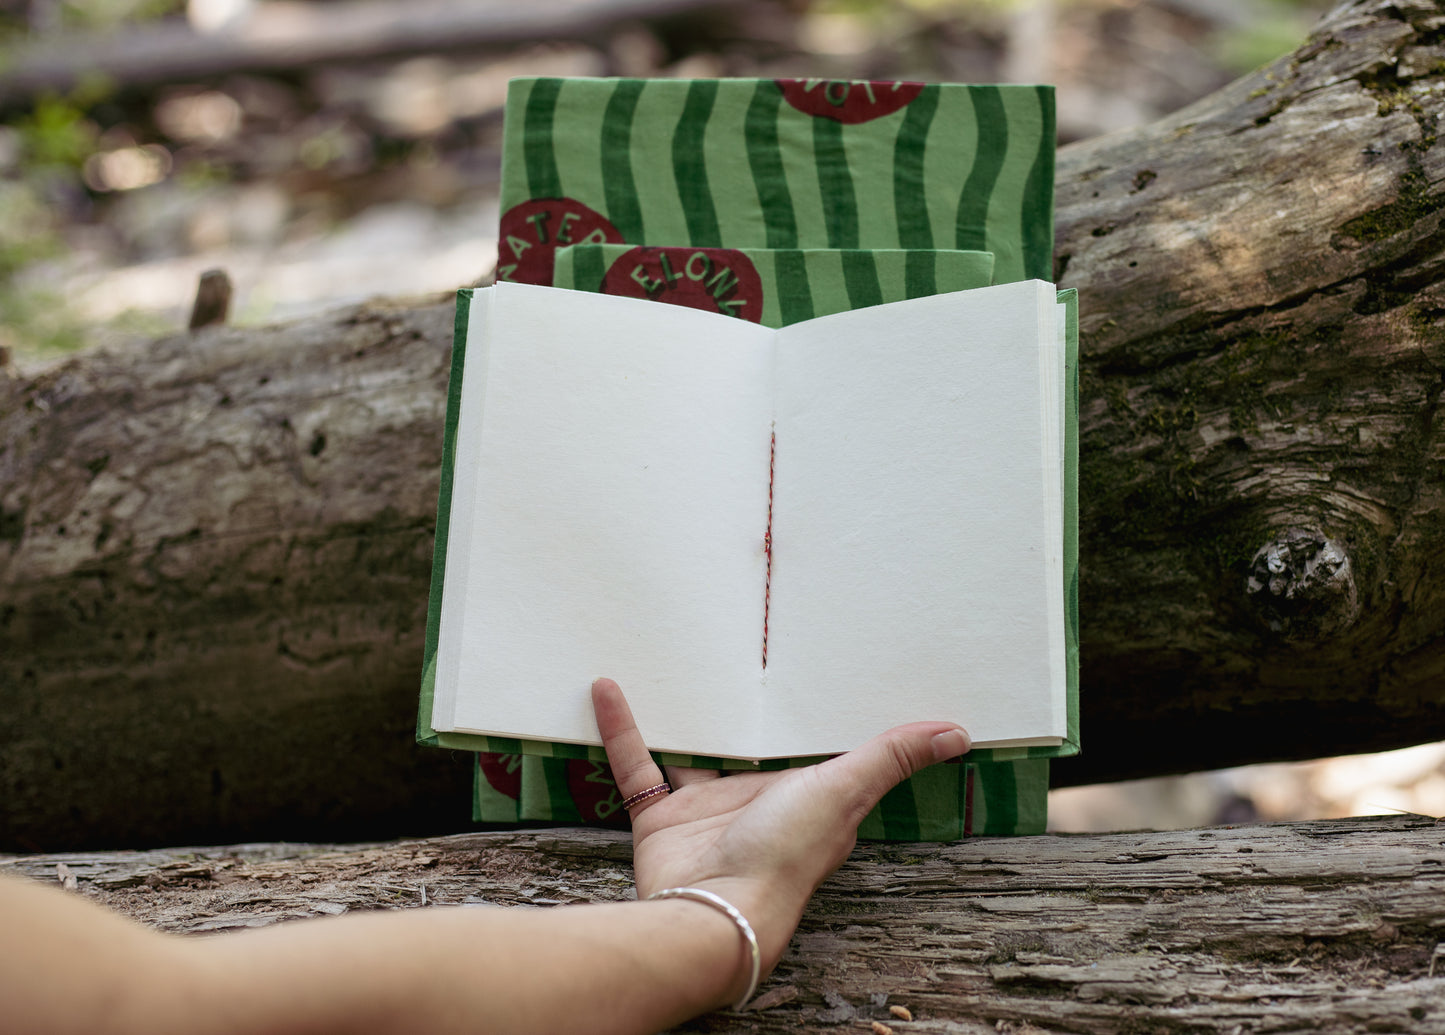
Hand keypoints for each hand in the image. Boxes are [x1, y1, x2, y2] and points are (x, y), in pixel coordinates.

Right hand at [591, 677, 969, 1001]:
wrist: (713, 908)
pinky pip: (638, 766)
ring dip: (684, 715)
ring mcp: (707, 810)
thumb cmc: (785, 856)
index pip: (816, 747)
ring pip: (693, 752)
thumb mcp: (844, 791)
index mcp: (807, 797)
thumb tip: (958, 732)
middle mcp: (758, 802)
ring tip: (675, 662)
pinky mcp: (662, 817)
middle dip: (747, 708)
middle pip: (751, 746)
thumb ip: (892, 756)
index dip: (818, 711)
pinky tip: (610, 688)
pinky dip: (623, 729)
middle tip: (739, 648)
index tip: (818, 662)